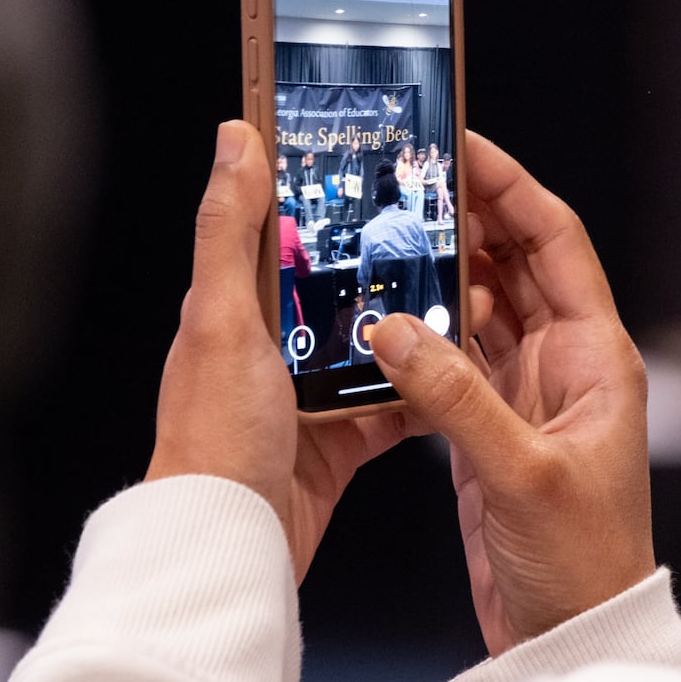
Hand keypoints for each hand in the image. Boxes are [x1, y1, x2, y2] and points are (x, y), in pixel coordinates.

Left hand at [146, 120, 417, 581]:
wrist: (229, 543)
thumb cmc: (214, 439)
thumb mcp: (223, 319)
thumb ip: (232, 230)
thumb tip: (236, 138)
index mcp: (237, 305)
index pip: (282, 224)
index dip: (324, 188)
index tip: (370, 157)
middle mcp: (270, 345)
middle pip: (342, 282)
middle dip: (394, 259)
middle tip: (447, 232)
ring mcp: (306, 394)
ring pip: (376, 343)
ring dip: (419, 326)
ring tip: (466, 301)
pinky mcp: (336, 440)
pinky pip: (391, 405)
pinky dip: (423, 394)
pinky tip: (454, 379)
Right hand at [372, 131, 653, 655]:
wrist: (572, 635)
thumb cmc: (583, 561)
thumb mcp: (523, 471)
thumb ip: (457, 396)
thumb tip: (394, 327)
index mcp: (596, 356)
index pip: (555, 243)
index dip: (513, 189)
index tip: (465, 146)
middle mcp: (564, 363)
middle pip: (513, 265)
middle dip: (467, 218)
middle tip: (408, 180)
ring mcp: (524, 395)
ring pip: (478, 309)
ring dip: (439, 274)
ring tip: (386, 233)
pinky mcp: (488, 430)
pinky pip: (452, 362)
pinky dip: (420, 337)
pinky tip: (384, 317)